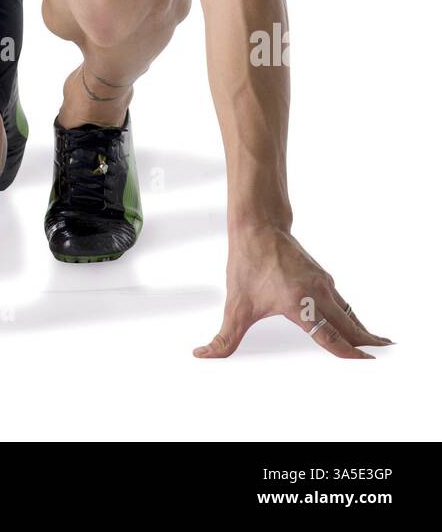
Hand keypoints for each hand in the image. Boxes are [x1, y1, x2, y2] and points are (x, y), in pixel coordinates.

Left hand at [193, 224, 393, 359]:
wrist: (258, 225)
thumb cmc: (248, 262)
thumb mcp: (236, 304)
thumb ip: (224, 337)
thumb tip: (203, 354)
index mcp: (300, 303)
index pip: (329, 336)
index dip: (348, 353)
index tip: (367, 362)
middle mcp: (317, 293)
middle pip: (348, 326)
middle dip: (366, 344)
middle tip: (384, 358)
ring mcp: (323, 283)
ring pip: (348, 313)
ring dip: (361, 330)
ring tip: (377, 345)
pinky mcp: (322, 277)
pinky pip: (342, 302)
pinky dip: (352, 316)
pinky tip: (354, 324)